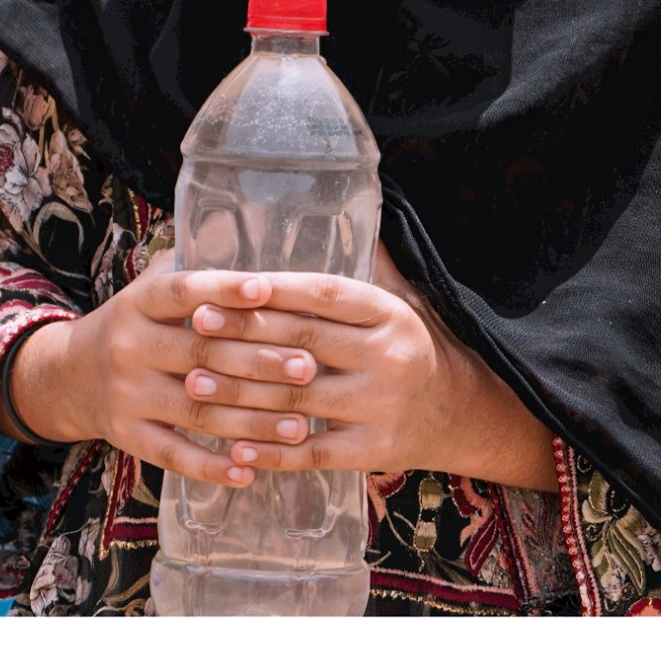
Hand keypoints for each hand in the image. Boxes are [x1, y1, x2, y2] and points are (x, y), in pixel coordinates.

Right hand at [5, 259, 330, 490]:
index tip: (266, 288)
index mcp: (140, 303)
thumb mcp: (151, 291)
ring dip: (251, 421)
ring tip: (300, 426)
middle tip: (310, 368)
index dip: (224, 290)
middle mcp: (129, 346)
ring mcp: (126, 394)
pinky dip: (210, 466)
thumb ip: (199, 278)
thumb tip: (268, 260)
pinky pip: (172, 454)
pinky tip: (249, 471)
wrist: (64, 376)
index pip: (184, 291)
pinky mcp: (125, 435)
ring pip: (197, 410)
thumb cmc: (137, 326)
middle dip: (261, 362)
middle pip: (202, 354)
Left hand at [177, 244, 543, 485]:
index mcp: (391, 315)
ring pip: (296, 398)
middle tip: (195, 324)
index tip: (228, 284)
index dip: (275, 288)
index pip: (325, 295)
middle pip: (302, 342)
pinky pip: (310, 452)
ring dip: (239, 392)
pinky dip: (269, 452)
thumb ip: (374, 268)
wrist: (465, 415)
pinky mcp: (373, 450)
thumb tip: (350, 208)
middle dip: (243, 332)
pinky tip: (232, 447)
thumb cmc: (420, 350)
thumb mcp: (408, 302)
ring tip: (195, 382)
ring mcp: (380, 406)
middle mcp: (388, 357)